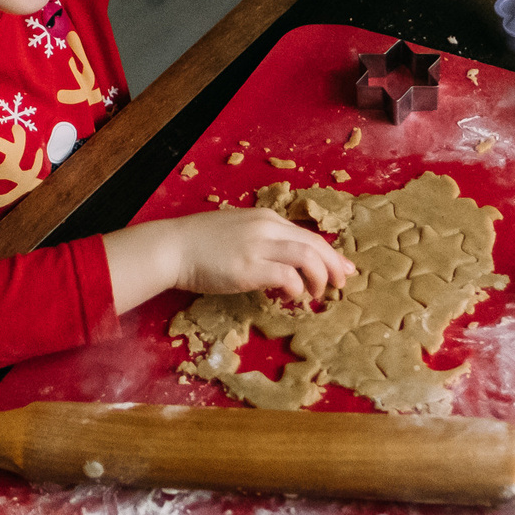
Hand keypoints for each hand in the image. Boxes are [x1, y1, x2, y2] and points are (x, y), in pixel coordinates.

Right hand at [103, 209, 356, 313]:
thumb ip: (261, 240)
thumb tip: (282, 261)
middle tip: (341, 284)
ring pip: (306, 257)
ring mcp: (257, 246)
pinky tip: (293, 297)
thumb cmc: (199, 243)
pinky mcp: (248, 267)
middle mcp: (266, 227)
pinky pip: (286, 276)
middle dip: (333, 265)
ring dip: (318, 277)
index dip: (330, 253)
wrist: (172, 247)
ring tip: (318, 294)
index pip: (307, 234)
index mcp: (265, 217)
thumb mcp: (237, 231)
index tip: (342, 268)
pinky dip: (296, 287)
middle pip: (314, 244)